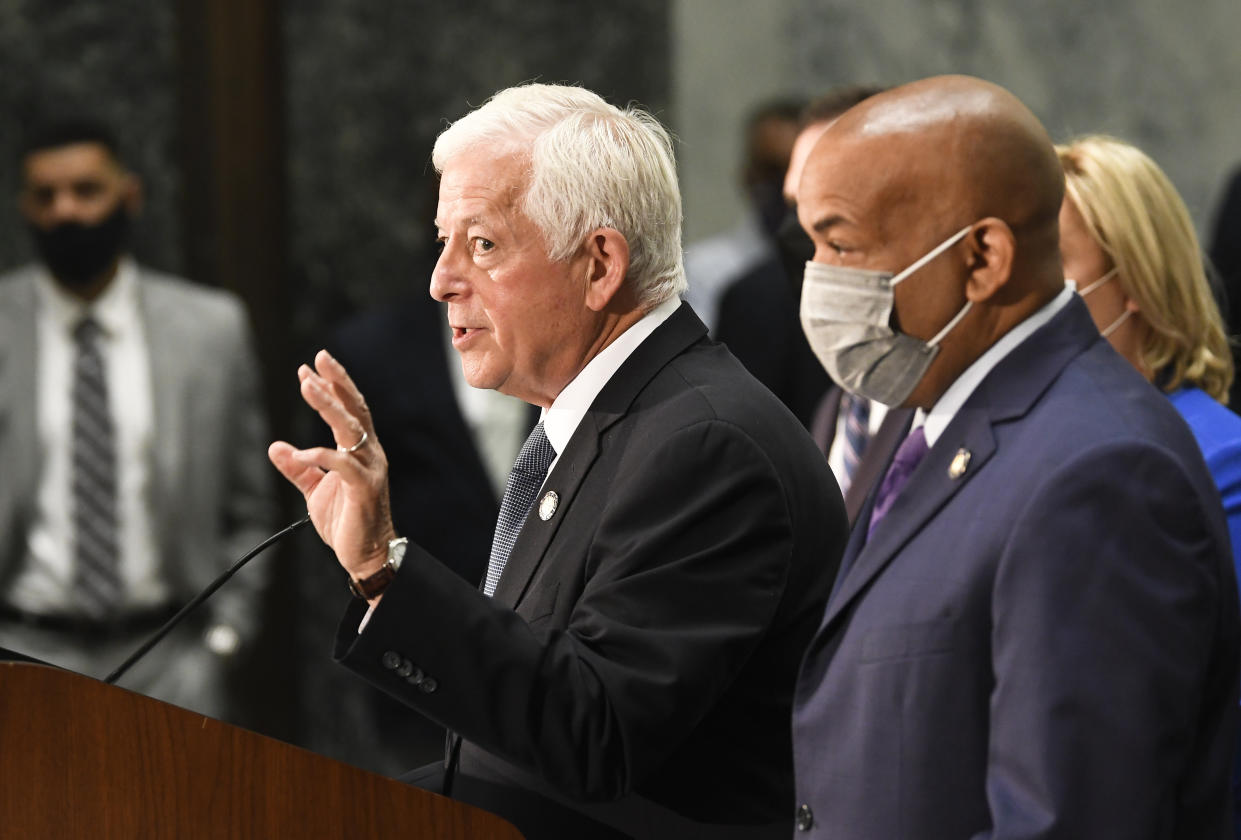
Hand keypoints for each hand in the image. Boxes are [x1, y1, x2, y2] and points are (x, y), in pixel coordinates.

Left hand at [268, 350, 395, 587]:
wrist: (366, 555)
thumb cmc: (346, 520)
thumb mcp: (315, 490)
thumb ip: (298, 468)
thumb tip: (275, 447)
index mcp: (360, 450)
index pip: (348, 410)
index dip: (330, 387)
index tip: (308, 368)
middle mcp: (370, 453)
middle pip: (354, 409)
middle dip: (336, 383)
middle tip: (317, 359)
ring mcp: (369, 469)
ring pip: (349, 428)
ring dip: (328, 405)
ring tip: (308, 386)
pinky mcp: (364, 489)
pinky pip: (342, 465)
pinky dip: (320, 455)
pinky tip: (299, 451)